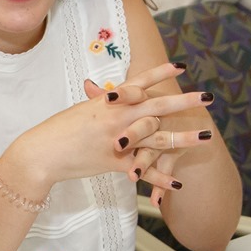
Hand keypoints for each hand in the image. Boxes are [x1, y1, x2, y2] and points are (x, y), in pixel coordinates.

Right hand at [5, 65, 211, 194]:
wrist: (42, 152)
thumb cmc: (59, 130)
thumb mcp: (81, 110)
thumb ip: (98, 101)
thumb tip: (105, 92)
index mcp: (110, 102)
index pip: (140, 83)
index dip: (161, 74)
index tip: (182, 66)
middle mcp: (117, 117)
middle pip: (158, 106)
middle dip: (185, 102)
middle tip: (207, 98)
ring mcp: (118, 140)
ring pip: (157, 138)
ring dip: (184, 138)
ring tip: (206, 137)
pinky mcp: (114, 163)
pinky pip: (143, 171)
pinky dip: (160, 178)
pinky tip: (178, 183)